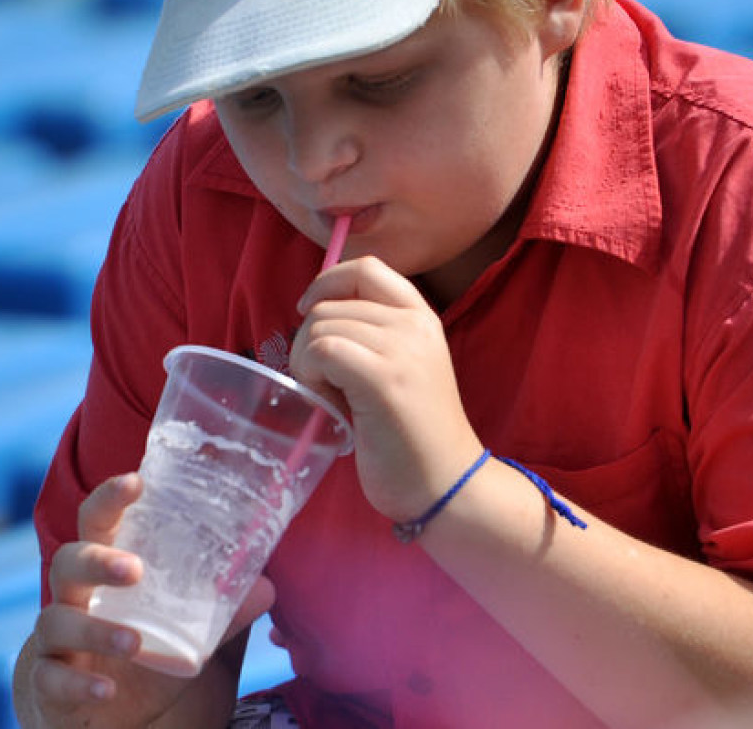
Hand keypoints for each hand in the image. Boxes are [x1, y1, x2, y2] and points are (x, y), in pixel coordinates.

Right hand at [15, 473, 274, 727]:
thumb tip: (266, 588)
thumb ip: (222, 608)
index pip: (99, 522)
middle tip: (134, 569)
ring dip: (94, 630)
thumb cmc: (144, 649)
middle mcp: (74, 597)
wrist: (112, 714)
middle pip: (67, 562)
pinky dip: (77, 684)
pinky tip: (105, 689)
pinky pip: (51, 680)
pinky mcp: (48, 684)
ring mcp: (56, 641)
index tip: (135, 482)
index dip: (110, 499)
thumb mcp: (189, 628)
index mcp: (106, 569)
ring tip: (134, 642)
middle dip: (97, 561)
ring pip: (56, 622)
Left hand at [292, 256, 483, 524]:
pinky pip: (322, 351)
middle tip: (325, 384)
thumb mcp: (402, 367)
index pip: (366, 267)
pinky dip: (310, 376)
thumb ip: (371, 336)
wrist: (445, 484)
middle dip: (309, 341)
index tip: (308, 313)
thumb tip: (315, 314)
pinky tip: (329, 404)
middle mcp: (415, 324)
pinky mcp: (382, 378)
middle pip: (331, 303)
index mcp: (421, 317)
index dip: (327, 282)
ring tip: (332, 398)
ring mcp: (401, 349)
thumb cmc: (413, 435)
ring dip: (307, 364)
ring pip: (320, 327)